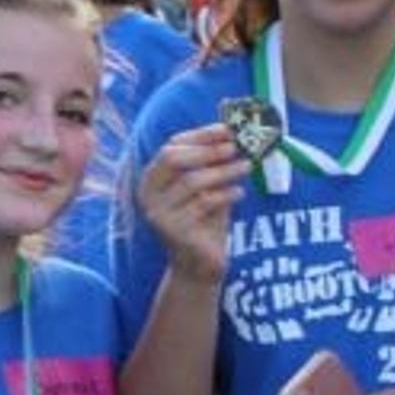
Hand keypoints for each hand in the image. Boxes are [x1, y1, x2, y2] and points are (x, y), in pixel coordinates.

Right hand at [136, 124, 250, 286]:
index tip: (227, 129)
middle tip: (236, 147)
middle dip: (208, 150)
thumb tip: (233, 130)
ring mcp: (158, 213)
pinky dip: (225, 194)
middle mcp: (148, 194)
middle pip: (174, 159)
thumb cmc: (205, 221)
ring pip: (192, 181)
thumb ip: (212, 162)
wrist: (200, 265)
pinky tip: (240, 192)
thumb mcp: (207, 186)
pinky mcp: (174, 230)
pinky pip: (202, 204)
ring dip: (223, 171)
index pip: (172, 146)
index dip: (200, 135)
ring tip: (246, 166)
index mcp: (151, 178)